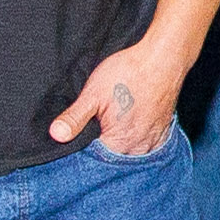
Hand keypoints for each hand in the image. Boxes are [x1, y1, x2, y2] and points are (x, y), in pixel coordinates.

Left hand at [49, 35, 188, 156]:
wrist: (162, 58)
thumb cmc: (128, 73)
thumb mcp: (93, 94)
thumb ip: (74, 117)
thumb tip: (56, 135)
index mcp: (119, 143)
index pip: (95, 161)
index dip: (83, 152)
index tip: (78, 140)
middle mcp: (139, 148)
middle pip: (115, 161)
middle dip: (103, 153)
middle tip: (95, 131)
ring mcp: (154, 140)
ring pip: (132, 155)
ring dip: (121, 149)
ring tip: (112, 132)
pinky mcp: (164, 130)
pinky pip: (149, 147)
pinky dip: (138, 143)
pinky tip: (131, 131)